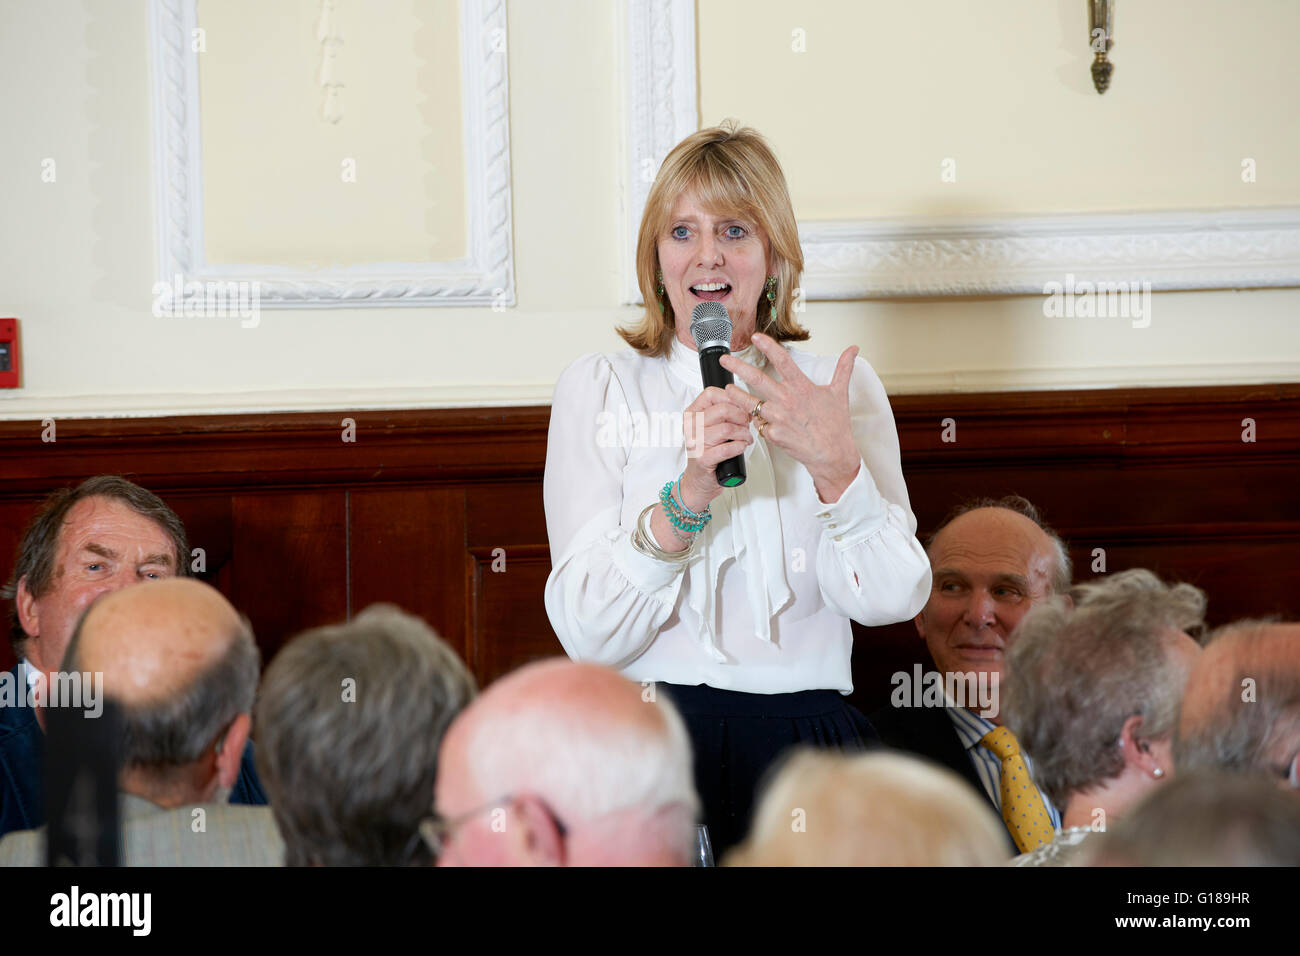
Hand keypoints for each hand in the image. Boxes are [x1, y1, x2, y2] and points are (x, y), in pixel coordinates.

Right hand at [679, 385, 753, 511]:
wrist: (698, 480)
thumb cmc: (707, 452)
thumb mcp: (711, 428)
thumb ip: (723, 413)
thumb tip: (744, 403)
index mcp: (691, 415)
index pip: (711, 394)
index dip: (731, 398)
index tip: (740, 407)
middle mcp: (690, 427)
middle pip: (723, 410)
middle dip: (741, 417)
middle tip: (746, 424)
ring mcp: (695, 443)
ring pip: (727, 429)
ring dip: (743, 434)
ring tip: (746, 438)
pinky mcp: (702, 459)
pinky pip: (727, 449)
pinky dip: (739, 447)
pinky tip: (741, 447)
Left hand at [720, 332, 861, 501]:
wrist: (832, 455)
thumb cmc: (835, 425)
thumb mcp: (840, 393)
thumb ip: (843, 368)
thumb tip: (853, 350)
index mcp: (802, 387)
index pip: (782, 361)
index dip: (768, 346)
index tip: (756, 337)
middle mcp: (787, 400)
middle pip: (757, 379)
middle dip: (737, 367)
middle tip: (724, 359)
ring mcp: (778, 418)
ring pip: (750, 403)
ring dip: (736, 395)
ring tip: (726, 389)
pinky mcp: (773, 434)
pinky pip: (759, 424)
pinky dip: (756, 420)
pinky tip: (751, 418)